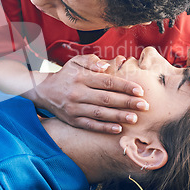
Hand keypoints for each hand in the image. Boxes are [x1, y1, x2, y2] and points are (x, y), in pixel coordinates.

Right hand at [34, 54, 148, 133]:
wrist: (44, 91)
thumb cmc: (67, 75)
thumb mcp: (76, 62)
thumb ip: (92, 61)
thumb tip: (108, 64)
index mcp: (81, 77)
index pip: (107, 82)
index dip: (125, 86)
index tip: (140, 90)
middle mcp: (77, 93)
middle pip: (106, 98)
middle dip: (127, 102)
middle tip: (145, 105)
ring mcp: (74, 108)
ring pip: (100, 113)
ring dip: (119, 116)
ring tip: (135, 118)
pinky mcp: (72, 120)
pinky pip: (90, 125)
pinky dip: (104, 128)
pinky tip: (118, 129)